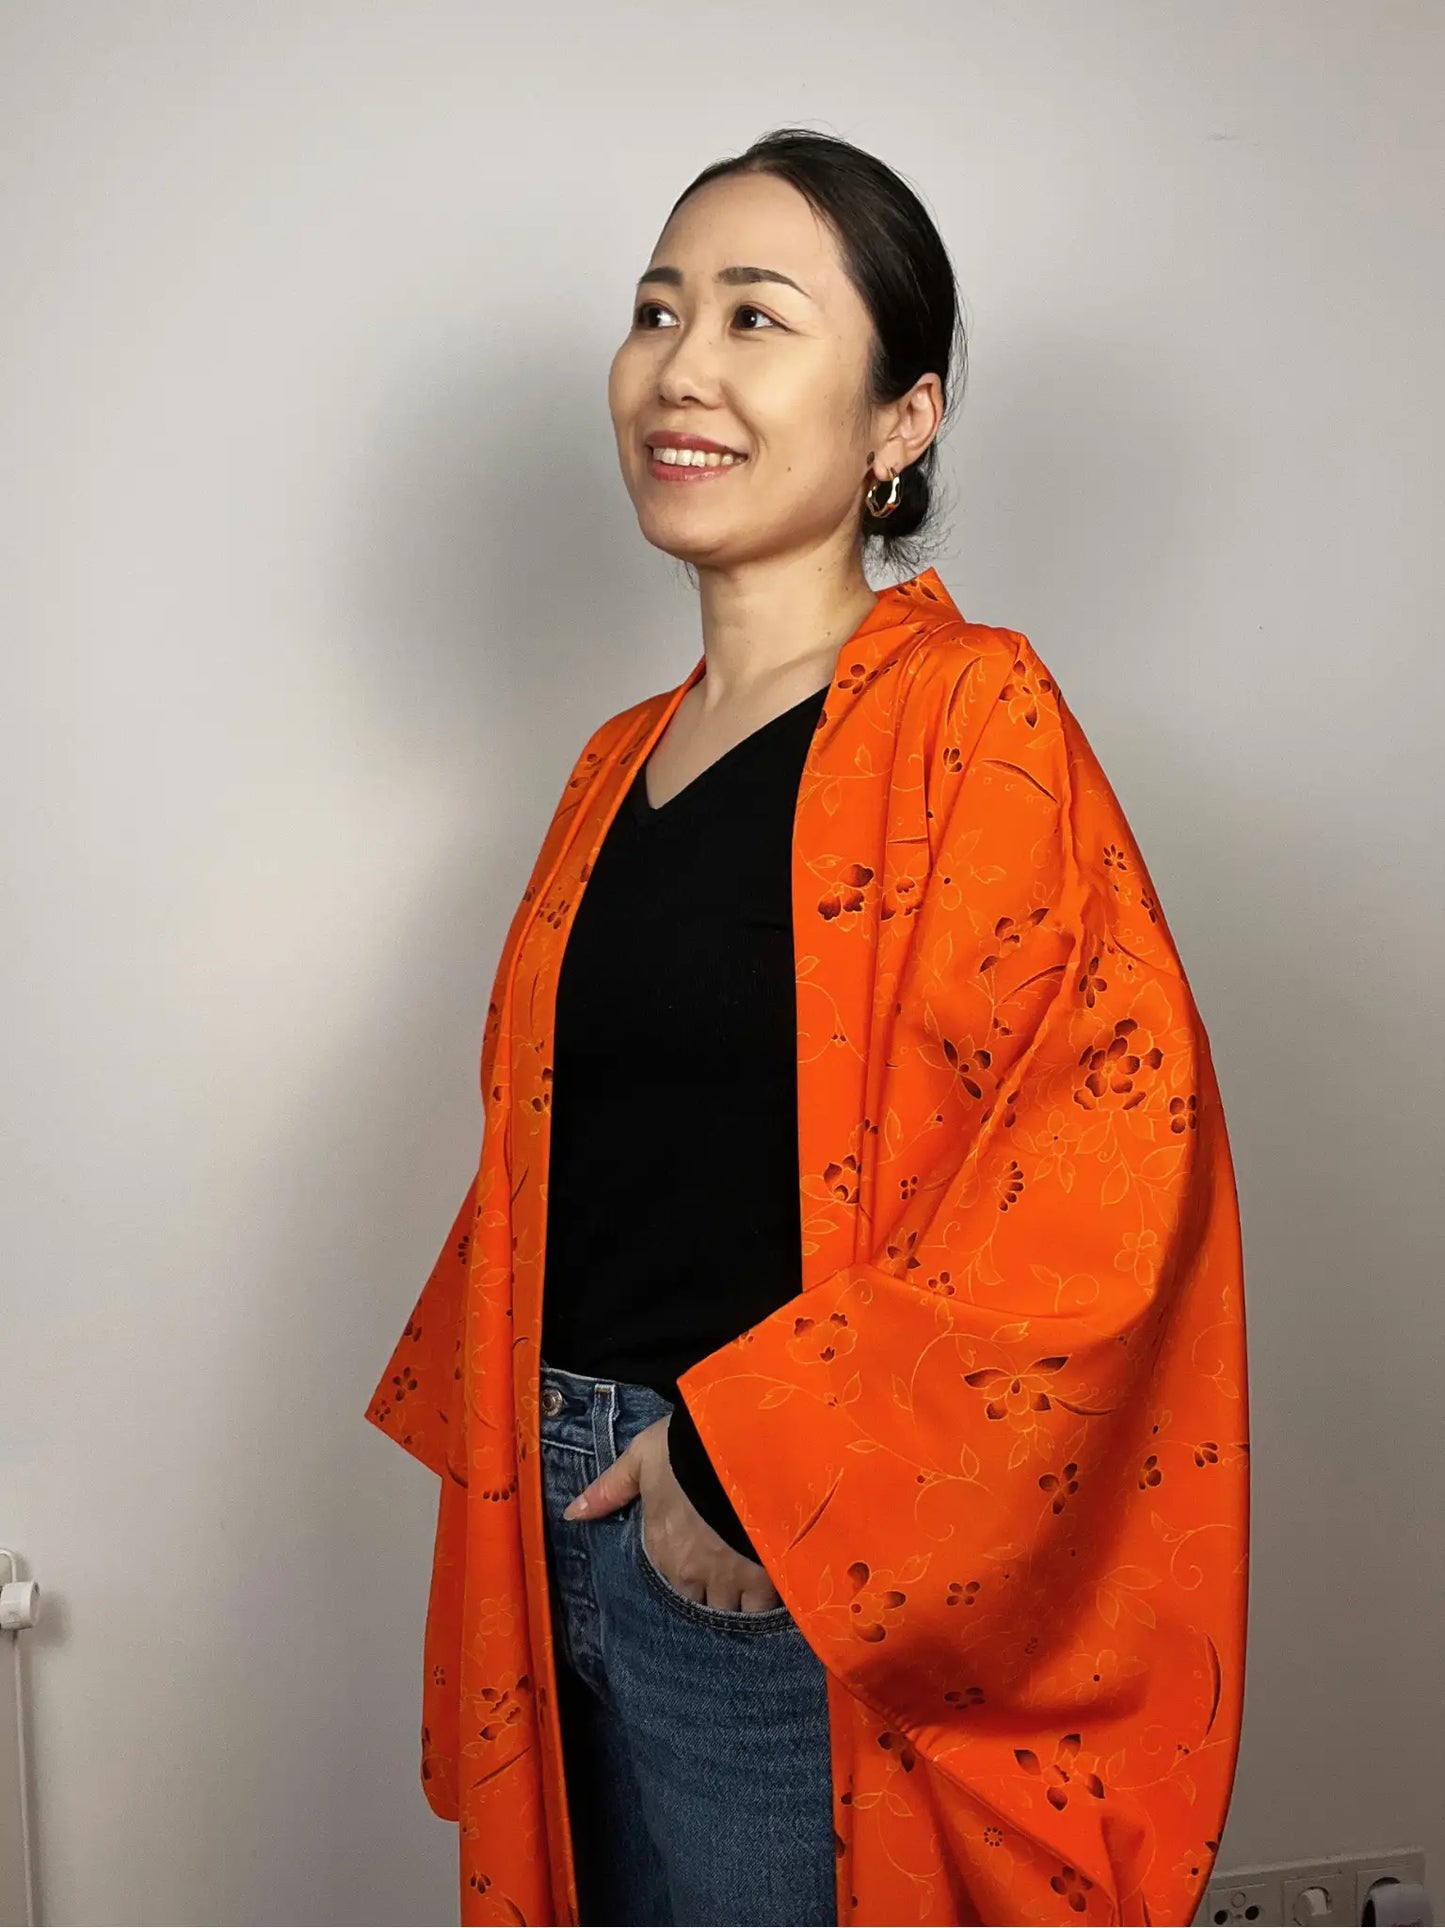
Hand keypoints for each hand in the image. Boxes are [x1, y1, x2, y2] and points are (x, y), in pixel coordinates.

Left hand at [561, 1414, 782, 1612]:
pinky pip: (765, 1607)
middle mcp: (691, 1572)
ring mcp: (729, 1578)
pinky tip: (776, 1586)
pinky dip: (769, 1600)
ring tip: (753, 1583)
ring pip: (731, 1610)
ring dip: (739, 1601)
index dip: (686, 1570)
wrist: (740, 1445)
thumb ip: (609, 1489)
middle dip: (713, 1594)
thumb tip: (571, 1514)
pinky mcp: (764, 1576)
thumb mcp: (641, 1457)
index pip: (669, 1578)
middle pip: (701, 1602)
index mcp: (661, 1547)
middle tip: (729, 1575)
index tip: (700, 1558)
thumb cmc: (686, 1448)